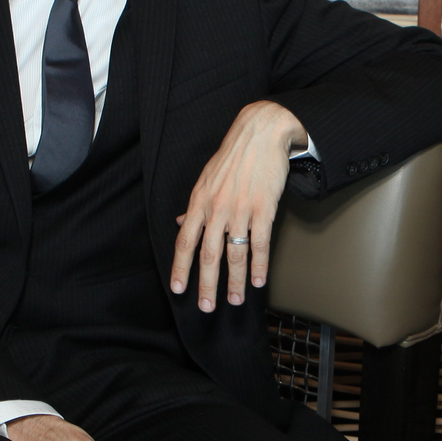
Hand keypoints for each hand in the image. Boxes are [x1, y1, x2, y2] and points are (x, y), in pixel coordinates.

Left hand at [171, 100, 306, 312]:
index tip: (178, 289)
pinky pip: (259, 244)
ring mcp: (240, 210)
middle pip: (208, 255)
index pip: (185, 241)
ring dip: (235, 282)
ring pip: (234, 254)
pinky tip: (259, 280)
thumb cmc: (233, 155)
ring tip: (236, 300)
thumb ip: (194, 205)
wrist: (260, 133)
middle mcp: (216, 209)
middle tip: (206, 307)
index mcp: (199, 202)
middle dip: (206, 284)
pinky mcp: (263, 209)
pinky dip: (259, 265)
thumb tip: (181, 222)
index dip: (180, 267)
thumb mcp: (206, 178)